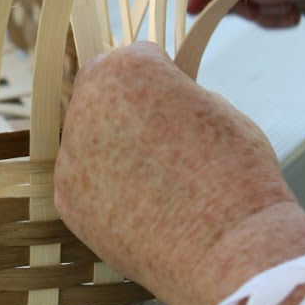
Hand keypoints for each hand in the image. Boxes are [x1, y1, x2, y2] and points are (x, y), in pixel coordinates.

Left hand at [55, 41, 304, 304]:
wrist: (232, 247)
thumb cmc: (237, 173)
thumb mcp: (216, 107)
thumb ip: (175, 94)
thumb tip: (160, 103)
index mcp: (128, 68)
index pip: (134, 57)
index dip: (161, 79)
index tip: (177, 100)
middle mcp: (87, 104)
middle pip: (101, 94)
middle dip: (127, 110)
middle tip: (163, 141)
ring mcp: (71, 154)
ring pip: (87, 138)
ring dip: (112, 148)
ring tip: (156, 179)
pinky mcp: (67, 200)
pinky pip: (83, 181)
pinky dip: (105, 189)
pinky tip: (141, 206)